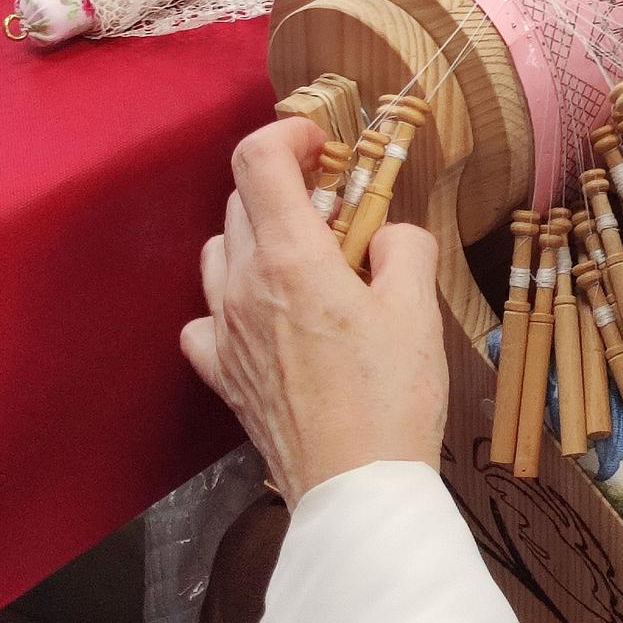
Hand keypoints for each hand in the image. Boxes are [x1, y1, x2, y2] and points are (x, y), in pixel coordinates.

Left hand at [181, 118, 447, 507]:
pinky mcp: (222, 374)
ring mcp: (224, 332)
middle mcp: (243, 286)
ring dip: (259, 237)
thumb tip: (387, 236)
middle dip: (290, 185)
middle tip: (342, 208)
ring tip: (308, 261)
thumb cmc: (392, 395)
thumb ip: (403, 245)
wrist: (356, 487)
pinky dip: (231, 302)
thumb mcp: (417, 307)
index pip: (258, 159)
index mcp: (291, 257)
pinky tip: (268, 318)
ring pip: (220, 251)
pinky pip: (205, 318)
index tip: (326, 145)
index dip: (291, 134)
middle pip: (242, 199)